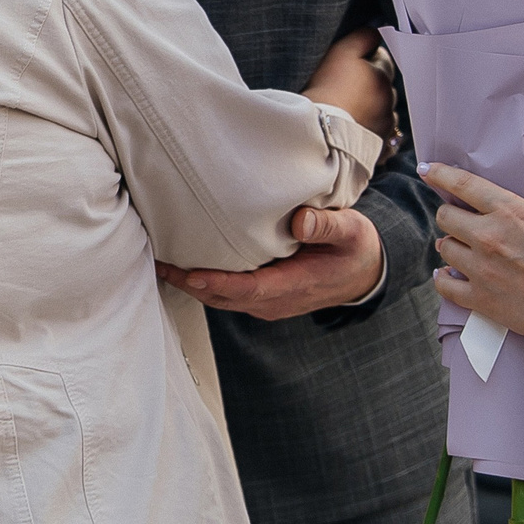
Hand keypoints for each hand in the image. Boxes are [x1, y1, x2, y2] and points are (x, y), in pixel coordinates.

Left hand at [157, 204, 385, 321]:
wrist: (363, 273)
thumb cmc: (355, 247)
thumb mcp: (352, 231)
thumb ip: (328, 225)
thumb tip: (301, 222)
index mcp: (296, 284)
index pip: (250, 289)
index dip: (219, 283)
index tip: (191, 274)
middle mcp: (276, 300)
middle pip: (225, 298)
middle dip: (191, 284)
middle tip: (160, 264)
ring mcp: (267, 302)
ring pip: (222, 299)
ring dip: (192, 285)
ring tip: (162, 264)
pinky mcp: (262, 296)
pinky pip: (227, 294)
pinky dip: (204, 283)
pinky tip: (185, 266)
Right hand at [303, 28, 396, 144]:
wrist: (319, 133)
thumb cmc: (326, 92)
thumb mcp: (341, 52)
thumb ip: (363, 37)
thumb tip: (374, 33)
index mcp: (383, 77)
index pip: (382, 57)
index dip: (364, 58)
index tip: (346, 66)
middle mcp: (389, 101)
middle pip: (383, 84)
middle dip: (370, 83)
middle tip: (344, 88)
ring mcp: (386, 126)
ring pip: (383, 109)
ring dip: (372, 108)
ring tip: (348, 110)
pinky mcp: (380, 148)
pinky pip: (381, 135)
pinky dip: (372, 131)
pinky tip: (355, 129)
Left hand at [422, 163, 523, 349]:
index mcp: (511, 212)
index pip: (464, 184)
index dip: (440, 174)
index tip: (427, 169)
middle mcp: (489, 236)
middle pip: (446, 217)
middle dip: (450, 216)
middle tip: (458, 222)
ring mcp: (481, 268)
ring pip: (444, 249)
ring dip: (450, 247)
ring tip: (458, 249)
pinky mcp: (479, 297)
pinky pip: (444, 286)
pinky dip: (443, 280)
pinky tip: (444, 277)